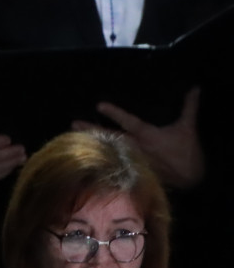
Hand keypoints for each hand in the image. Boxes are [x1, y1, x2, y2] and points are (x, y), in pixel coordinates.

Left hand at [72, 87, 202, 188]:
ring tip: (73, 137)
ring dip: (91, 144)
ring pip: (107, 150)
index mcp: (147, 135)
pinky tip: (83, 159)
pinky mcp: (130, 171)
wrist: (190, 179)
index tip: (99, 105)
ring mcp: (130, 160)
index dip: (114, 113)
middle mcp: (135, 147)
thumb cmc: (187, 152)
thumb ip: (189, 106)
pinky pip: (111, 165)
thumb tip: (195, 88)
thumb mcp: (188, 127)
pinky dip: (98, 161)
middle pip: (109, 137)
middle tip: (74, 123)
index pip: (128, 121)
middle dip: (92, 129)